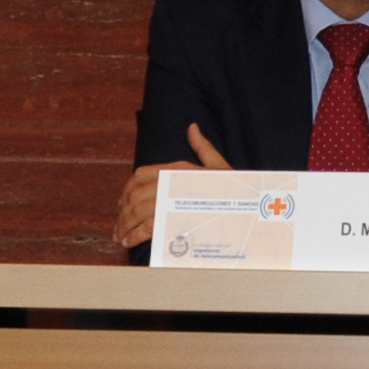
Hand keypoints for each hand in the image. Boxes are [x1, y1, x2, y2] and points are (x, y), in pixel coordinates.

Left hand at [112, 122, 233, 250]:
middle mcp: (172, 180)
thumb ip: (203, 148)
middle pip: (135, 195)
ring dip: (125, 225)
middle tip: (118, 228)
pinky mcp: (174, 217)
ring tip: (121, 237)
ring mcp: (173, 198)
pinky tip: (130, 241)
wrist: (250, 207)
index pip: (140, 175)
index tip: (121, 204)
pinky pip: (147, 226)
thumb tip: (192, 128)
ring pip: (138, 211)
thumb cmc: (234, 189)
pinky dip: (134, 234)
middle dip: (122, 214)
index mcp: (178, 168)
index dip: (126, 190)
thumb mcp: (218, 165)